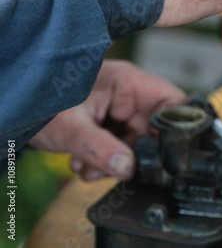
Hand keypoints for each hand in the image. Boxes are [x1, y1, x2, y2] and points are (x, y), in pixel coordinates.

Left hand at [29, 60, 185, 180]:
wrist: (13, 108)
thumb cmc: (37, 101)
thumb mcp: (71, 128)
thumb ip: (100, 148)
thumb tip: (129, 168)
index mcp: (127, 82)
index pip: (171, 102)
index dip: (176, 127)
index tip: (164, 154)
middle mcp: (128, 94)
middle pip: (154, 128)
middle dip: (136, 154)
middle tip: (116, 169)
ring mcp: (118, 108)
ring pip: (137, 141)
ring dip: (117, 161)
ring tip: (90, 168)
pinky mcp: (109, 122)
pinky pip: (120, 145)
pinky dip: (106, 159)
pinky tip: (84, 164)